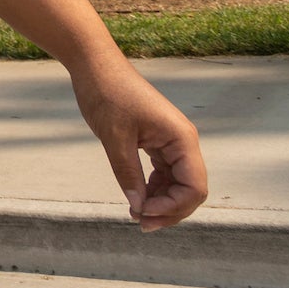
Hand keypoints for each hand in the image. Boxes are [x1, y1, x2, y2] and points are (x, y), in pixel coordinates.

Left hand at [72, 60, 206, 229]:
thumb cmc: (106, 94)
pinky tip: (136, 197)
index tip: (142, 213)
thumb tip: (139, 207)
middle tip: (139, 223)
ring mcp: (171, 141)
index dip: (173, 208)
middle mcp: (183, 142)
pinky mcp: (157, 141)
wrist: (95, 65)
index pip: (194, 188)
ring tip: (135, 214)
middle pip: (189, 189)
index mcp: (182, 139)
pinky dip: (153, 188)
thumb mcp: (114, 138)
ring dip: (161, 202)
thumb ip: (128, 174)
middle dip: (169, 210)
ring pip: (177, 183)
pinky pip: (164, 173)